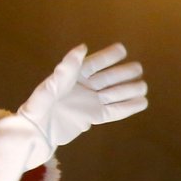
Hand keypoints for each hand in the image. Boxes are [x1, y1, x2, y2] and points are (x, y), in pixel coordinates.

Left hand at [18, 43, 147, 151]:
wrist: (36, 132)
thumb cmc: (39, 107)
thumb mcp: (51, 86)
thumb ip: (68, 68)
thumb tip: (83, 47)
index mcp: (72, 77)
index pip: (94, 64)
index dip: (108, 57)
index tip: (122, 49)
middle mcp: (83, 88)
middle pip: (107, 79)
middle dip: (123, 73)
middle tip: (139, 68)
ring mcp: (89, 103)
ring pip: (113, 94)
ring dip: (128, 90)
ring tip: (144, 86)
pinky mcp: (92, 118)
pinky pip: (113, 112)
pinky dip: (127, 108)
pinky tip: (141, 103)